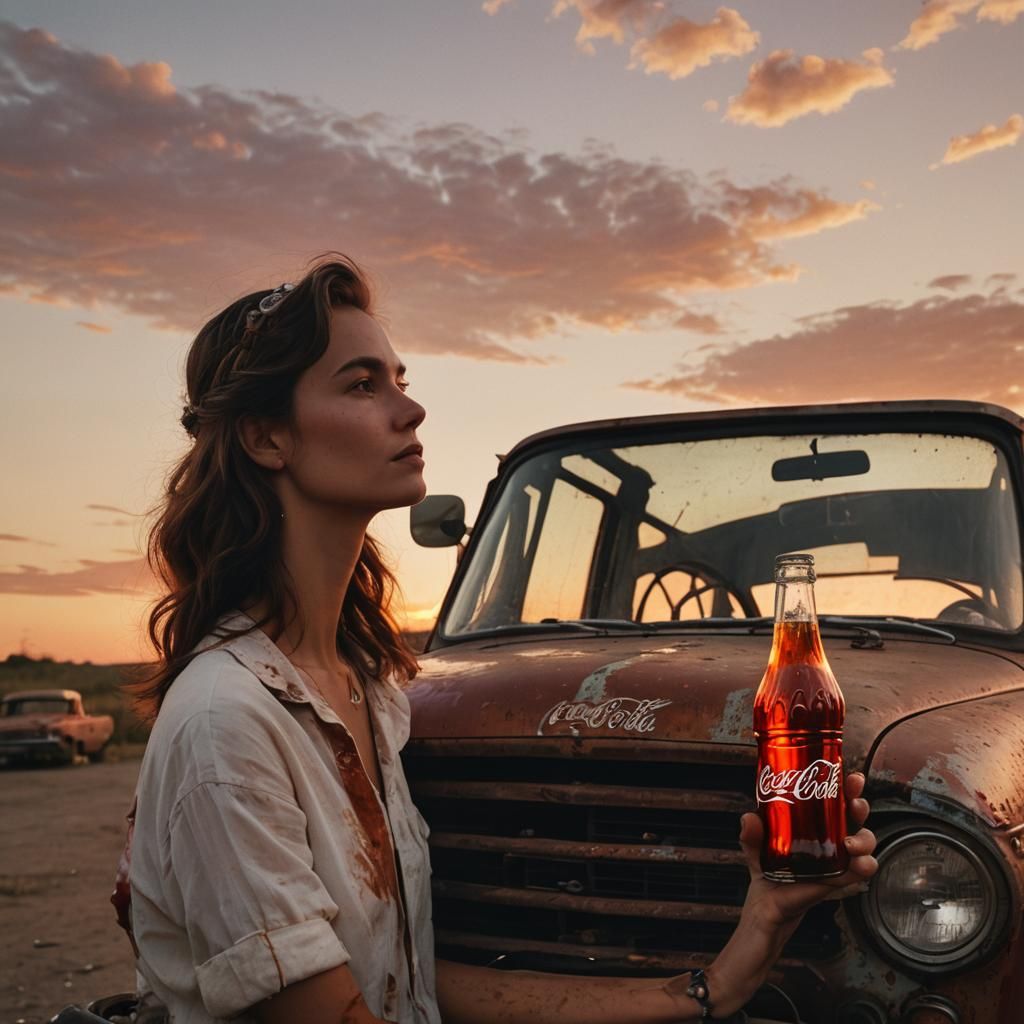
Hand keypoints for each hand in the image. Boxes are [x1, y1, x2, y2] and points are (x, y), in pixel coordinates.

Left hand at [738, 772, 877, 929]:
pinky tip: (859, 865)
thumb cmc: (766, 864)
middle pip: (855, 815)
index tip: (852, 778)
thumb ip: (751, 833)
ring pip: (864, 842)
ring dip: (864, 840)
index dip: (847, 785)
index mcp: (813, 819)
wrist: (767, 901)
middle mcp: (830, 834)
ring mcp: (837, 856)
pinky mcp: (839, 878)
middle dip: (860, 805)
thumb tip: (749, 819)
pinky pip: (859, 872)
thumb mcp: (754, 844)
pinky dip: (864, 867)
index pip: (834, 796)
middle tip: (855, 804)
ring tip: (850, 844)